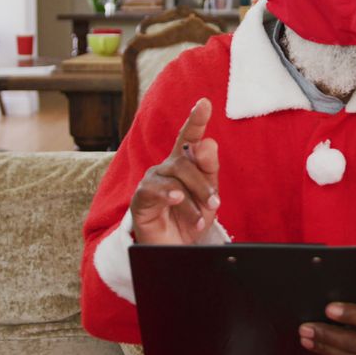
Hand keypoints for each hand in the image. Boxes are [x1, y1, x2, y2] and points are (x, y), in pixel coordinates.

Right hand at [130, 98, 220, 244]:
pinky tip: (176, 200)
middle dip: (203, 184)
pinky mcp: (140, 198)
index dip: (196, 120)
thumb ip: (209, 169)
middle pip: (185, 162)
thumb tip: (208, 142)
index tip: (205, 103)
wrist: (175, 251)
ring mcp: (152, 181)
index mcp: (184, 163)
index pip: (189, 137)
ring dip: (192, 198)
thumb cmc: (191, 220)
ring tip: (201, 219)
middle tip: (215, 204)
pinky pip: (154, 190)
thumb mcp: (207, 196)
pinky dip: (169, 195)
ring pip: (174, 177)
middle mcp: (166, 167)